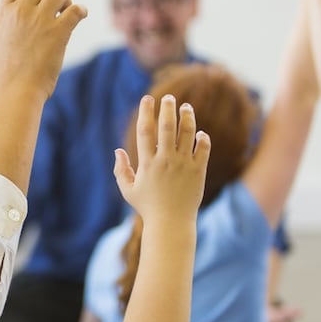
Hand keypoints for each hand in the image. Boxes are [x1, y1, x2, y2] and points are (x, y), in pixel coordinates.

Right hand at [0, 0, 87, 99]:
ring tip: (66, 15)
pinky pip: (76, 9)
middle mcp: (20, 12)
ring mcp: (39, 21)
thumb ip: (14, 18)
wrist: (16, 91)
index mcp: (4, 13)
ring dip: (66, 1)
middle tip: (57, 9)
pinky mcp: (58, 32)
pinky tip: (82, 15)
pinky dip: (81, 10)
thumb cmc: (11, 71)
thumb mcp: (3, 38)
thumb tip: (36, 3)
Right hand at [114, 95, 210, 225]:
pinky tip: (199, 132)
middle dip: (168, 108)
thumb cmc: (148, 207)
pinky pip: (202, 148)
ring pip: (187, 133)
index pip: (146, 130)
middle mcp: (166, 160)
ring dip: (187, 117)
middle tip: (169, 97)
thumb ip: (121, 170)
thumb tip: (118, 151)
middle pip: (168, 126)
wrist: (171, 223)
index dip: (146, 112)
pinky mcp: (198, 171)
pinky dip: (202, 137)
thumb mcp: (128, 190)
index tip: (147, 99)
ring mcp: (183, 165)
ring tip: (186, 107)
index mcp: (147, 163)